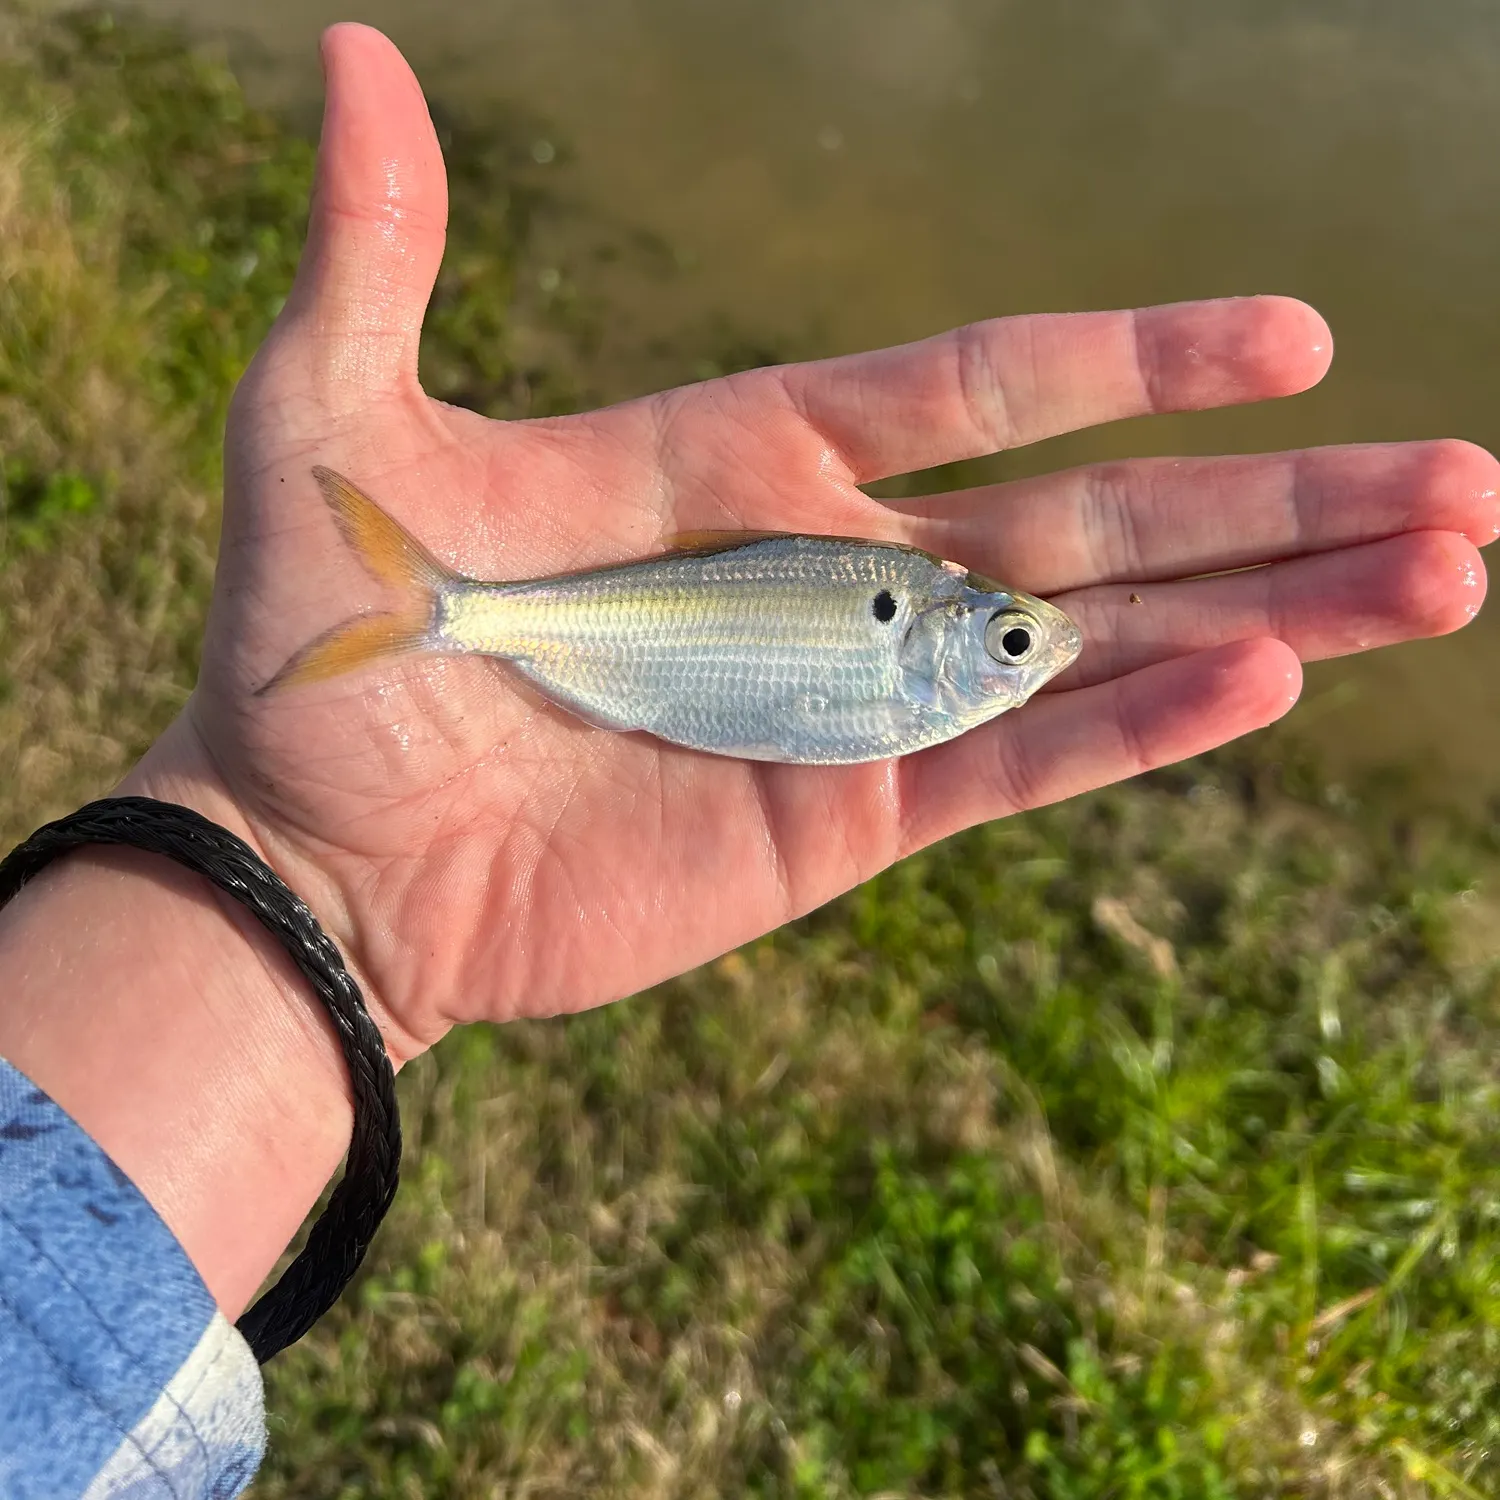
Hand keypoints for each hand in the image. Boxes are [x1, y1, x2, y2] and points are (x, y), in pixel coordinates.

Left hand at [143, 23, 1495, 1064]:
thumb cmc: (315, 644)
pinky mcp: (847, 821)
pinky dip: (1139, 726)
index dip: (1137, 356)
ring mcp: (853, 704)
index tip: (1293, 331)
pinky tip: (1272, 676)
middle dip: (1277, 498)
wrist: (312, 854)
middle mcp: (830, 574)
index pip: (979, 385)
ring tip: (1444, 570)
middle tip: (1465, 476)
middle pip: (1093, 520)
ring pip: (1094, 645)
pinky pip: (1019, 762)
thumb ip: (382, 256)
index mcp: (742, 458)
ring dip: (1272, 607)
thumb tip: (353, 52)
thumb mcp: (333, 422)